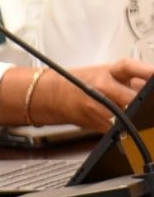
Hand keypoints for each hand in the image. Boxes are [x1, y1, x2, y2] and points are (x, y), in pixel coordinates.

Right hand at [28, 60, 153, 129]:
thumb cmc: (80, 82)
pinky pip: (118, 128)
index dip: (145, 70)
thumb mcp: (106, 72)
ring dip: (133, 116)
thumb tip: (153, 85)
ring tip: (130, 111)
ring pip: (126, 116)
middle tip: (146, 102)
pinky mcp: (95, 124)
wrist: (53, 95)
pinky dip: (124, 127)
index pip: (128, 67)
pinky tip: (121, 121)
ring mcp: (97, 106)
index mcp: (108, 72)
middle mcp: (101, 87)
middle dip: (140, 102)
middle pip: (131, 97)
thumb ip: (133, 78)